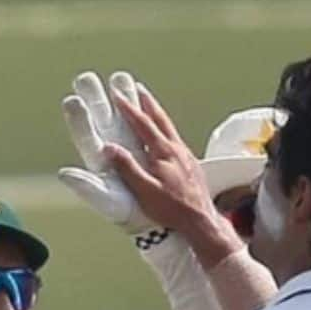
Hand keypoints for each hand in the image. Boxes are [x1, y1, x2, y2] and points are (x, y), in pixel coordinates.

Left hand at [58, 71, 155, 233]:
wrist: (154, 216)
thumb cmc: (126, 212)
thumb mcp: (106, 202)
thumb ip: (86, 187)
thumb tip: (63, 173)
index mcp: (98, 159)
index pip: (85, 133)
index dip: (78, 118)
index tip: (72, 101)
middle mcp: (110, 146)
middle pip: (99, 116)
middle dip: (92, 96)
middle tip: (85, 79)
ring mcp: (128, 142)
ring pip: (121, 112)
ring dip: (118, 94)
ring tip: (117, 77)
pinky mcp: (145, 142)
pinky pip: (141, 118)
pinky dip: (139, 103)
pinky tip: (136, 89)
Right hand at [100, 83, 240, 266]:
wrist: (201, 220)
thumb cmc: (172, 209)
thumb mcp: (144, 191)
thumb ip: (127, 168)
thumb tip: (109, 148)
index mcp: (163, 152)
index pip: (143, 123)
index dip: (129, 108)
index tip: (117, 94)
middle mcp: (176, 149)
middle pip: (160, 118)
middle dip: (146, 102)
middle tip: (137, 88)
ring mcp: (185, 155)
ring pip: (169, 127)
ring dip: (157, 113)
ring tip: (150, 105)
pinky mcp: (191, 164)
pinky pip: (175, 139)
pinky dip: (166, 129)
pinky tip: (164, 136)